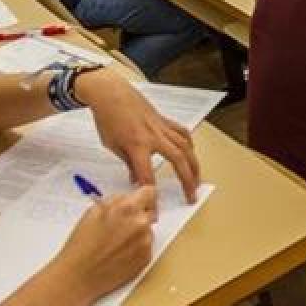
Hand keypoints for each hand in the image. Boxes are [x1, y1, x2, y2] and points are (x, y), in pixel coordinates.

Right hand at [54, 186, 155, 298]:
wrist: (78, 276)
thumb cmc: (81, 246)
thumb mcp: (94, 212)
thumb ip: (117, 201)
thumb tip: (128, 197)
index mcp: (127, 208)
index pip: (149, 192)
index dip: (143, 196)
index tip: (140, 200)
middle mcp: (140, 224)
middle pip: (149, 212)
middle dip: (138, 216)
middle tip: (121, 225)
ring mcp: (146, 242)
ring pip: (147, 230)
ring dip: (137, 233)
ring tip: (115, 243)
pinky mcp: (147, 258)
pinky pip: (146, 246)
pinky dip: (136, 248)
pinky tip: (119, 253)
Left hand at [79, 69, 200, 200]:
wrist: (110, 93)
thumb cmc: (107, 118)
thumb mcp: (112, 146)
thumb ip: (128, 164)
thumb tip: (136, 180)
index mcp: (137, 146)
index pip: (148, 177)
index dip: (152, 197)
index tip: (155, 211)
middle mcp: (153, 136)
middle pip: (178, 160)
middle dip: (187, 180)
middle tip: (191, 196)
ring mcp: (161, 127)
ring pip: (185, 147)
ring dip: (194, 164)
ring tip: (198, 179)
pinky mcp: (164, 120)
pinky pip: (181, 132)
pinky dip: (189, 144)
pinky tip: (191, 153)